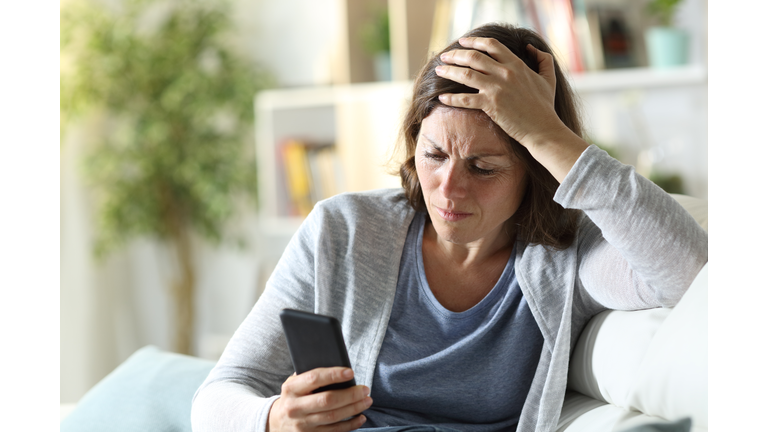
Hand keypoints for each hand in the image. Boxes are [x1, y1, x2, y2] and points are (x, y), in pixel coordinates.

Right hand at [267, 367, 371, 431]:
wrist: (276, 422)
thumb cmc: (293, 396)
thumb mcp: (295, 383)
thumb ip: (311, 376)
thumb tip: (340, 370)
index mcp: (291, 389)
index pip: (314, 379)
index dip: (333, 375)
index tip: (350, 372)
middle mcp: (295, 407)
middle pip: (327, 400)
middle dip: (350, 394)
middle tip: (365, 389)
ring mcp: (302, 424)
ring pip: (333, 417)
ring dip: (354, 408)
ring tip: (367, 401)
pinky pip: (334, 431)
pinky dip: (350, 424)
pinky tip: (361, 417)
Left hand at [435, 37, 588, 182]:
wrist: (542, 129)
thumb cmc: (545, 106)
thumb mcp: (548, 78)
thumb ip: (543, 59)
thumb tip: (529, 47)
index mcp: (517, 65)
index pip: (492, 45)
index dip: (474, 41)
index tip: (463, 41)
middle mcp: (505, 73)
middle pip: (474, 57)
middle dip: (456, 54)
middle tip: (445, 56)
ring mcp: (496, 89)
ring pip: (466, 75)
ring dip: (449, 71)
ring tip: (438, 71)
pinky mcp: (490, 106)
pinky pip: (465, 99)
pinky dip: (451, 98)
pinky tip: (441, 97)